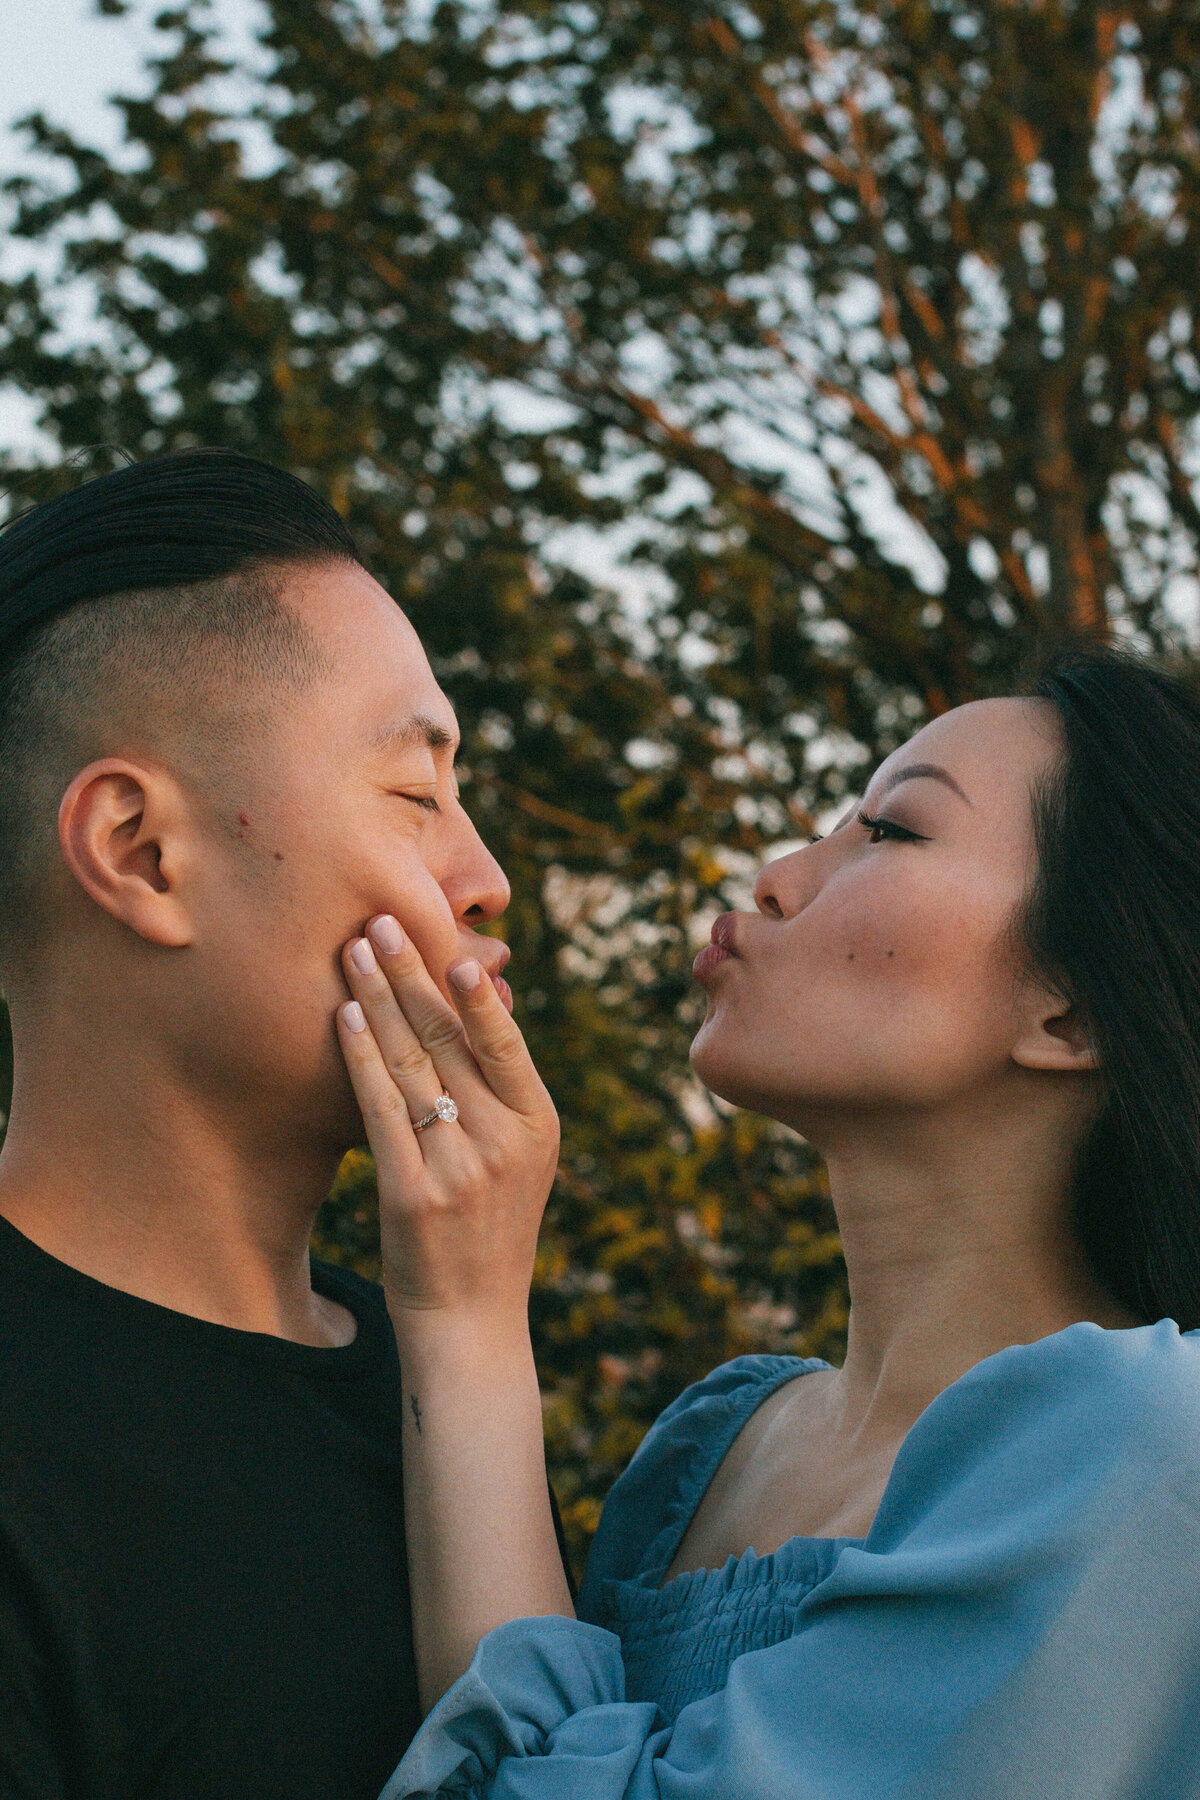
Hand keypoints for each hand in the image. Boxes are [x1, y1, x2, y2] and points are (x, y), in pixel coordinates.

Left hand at [336, 915, 559, 1324]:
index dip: (474, 991)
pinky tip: (344, 1017)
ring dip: (376, 998)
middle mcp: (502, 1141)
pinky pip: (380, 1108)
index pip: (504, 1041)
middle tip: (381, 920)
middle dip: (411, 973)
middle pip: (448, 1039)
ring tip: (353, 951)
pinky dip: (360, 1057)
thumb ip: (500, 1093)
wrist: (472, 1323)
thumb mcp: (517, 1160)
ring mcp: (458, 1167)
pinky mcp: (410, 1193)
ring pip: (410, 1063)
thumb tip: (476, 1008)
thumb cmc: (489, 1230)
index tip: (449, 943)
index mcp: (538, 1125)